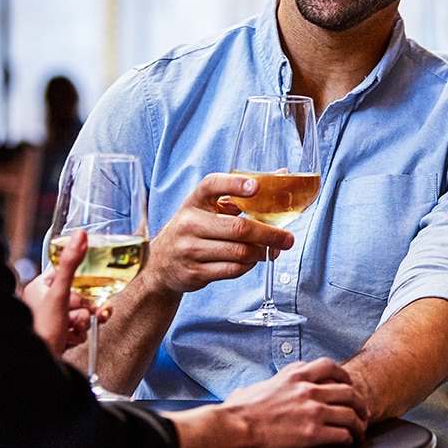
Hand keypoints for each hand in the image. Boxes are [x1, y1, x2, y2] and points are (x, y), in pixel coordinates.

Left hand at [21, 229, 104, 354]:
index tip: (90, 290)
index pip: (68, 274)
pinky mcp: (59, 335)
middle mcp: (43, 302)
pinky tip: (71, 340)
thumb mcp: (60, 295)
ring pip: (82, 313)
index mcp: (39, 287)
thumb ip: (71, 264)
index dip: (82, 284)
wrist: (39, 370)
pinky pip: (79, 329)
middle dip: (84, 308)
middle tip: (78, 316)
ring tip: (73, 331)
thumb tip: (81, 234)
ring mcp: (51, 320)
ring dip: (83, 323)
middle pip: (79, 295)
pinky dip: (79, 335)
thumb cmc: (43, 331)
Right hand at [139, 173, 294, 296]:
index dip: (235, 184)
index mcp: (194, 201)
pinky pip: (232, 269)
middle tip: (287, 238)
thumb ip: (240, 194)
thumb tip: (281, 175)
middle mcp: (190, 223)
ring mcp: (190, 249)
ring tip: (274, 250)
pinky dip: (248, 266)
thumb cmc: (194, 229)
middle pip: (238, 228)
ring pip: (238, 252)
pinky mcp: (195, 272)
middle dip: (269, 234)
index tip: (256, 186)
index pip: (212, 185)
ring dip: (262, 252)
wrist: (161, 263)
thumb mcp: (208, 207)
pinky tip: (252, 260)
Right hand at [221, 358, 368, 447]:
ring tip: (360, 431)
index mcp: (295, 374)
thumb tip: (265, 388)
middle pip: (348, 390)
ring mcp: (312, 410)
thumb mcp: (262, 384)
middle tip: (362, 411)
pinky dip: (349, 439)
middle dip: (359, 402)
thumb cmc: (241, 409)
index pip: (329, 366)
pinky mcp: (312, 433)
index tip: (347, 383)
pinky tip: (348, 442)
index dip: (344, 376)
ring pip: (350, 413)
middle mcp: (308, 389)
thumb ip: (274, 382)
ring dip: (359, 424)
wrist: (236, 426)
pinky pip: (342, 434)